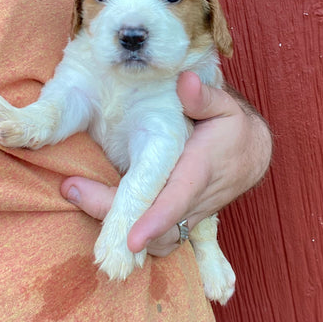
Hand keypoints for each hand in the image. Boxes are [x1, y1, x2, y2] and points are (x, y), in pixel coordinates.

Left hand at [61, 71, 271, 256]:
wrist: (250, 155)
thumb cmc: (232, 129)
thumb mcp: (224, 107)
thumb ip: (204, 97)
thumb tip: (186, 82)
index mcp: (199, 170)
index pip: (177, 200)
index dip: (154, 220)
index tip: (130, 237)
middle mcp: (192, 200)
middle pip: (155, 226)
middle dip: (113, 218)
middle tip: (73, 189)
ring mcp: (187, 214)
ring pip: (155, 239)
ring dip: (115, 227)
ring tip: (78, 193)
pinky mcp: (182, 219)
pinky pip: (157, 238)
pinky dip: (130, 233)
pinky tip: (98, 207)